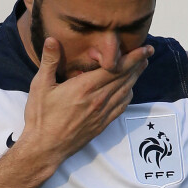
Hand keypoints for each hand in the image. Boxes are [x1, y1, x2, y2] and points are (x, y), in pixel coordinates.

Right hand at [20, 37, 152, 167]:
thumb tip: (51, 39)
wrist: (45, 148)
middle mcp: (97, 100)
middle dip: (138, 64)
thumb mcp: (40, 86)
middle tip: (148, 52)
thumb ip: (49, 61)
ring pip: (125, 92)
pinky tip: (128, 89)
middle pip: (125, 78)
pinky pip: (120, 107)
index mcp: (84, 88)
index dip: (133, 57)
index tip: (145, 48)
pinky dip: (127, 95)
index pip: (116, 68)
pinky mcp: (101, 125)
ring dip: (134, 78)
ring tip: (141, 67)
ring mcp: (101, 114)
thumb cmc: (41, 117)